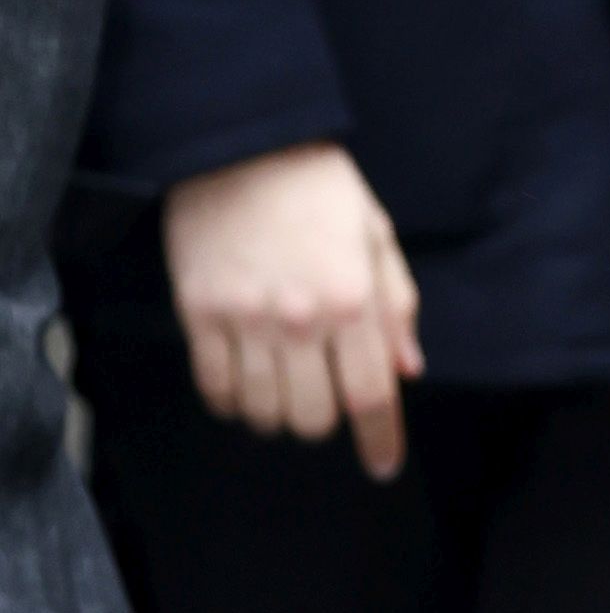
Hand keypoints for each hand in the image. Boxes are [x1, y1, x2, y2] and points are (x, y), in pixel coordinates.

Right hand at [163, 144, 422, 476]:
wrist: (241, 146)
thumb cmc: (319, 190)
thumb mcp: (376, 237)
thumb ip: (396, 308)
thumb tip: (407, 371)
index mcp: (354, 300)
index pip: (371, 396)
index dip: (380, 440)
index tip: (383, 465)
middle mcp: (301, 318)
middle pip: (313, 417)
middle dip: (325, 422)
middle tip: (324, 401)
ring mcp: (245, 318)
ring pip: (262, 412)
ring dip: (277, 417)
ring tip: (283, 394)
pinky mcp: (199, 312)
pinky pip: (214, 387)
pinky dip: (231, 402)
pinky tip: (243, 387)